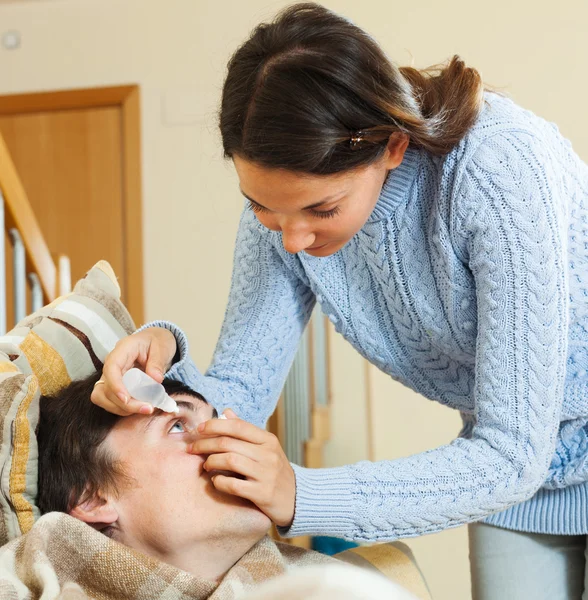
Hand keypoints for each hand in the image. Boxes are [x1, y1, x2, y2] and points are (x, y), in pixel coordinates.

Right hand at [90, 327, 176, 415]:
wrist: (155, 342)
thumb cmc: (157, 342)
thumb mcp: (162, 347)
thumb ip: (158, 362)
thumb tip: (155, 379)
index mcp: (123, 349)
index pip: (111, 368)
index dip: (115, 385)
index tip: (127, 399)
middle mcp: (112, 363)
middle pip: (105, 388)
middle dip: (124, 403)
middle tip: (147, 408)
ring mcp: (111, 376)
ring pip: (103, 398)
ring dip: (123, 408)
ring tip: (146, 409)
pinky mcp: (115, 386)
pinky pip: (111, 401)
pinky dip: (124, 408)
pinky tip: (141, 407)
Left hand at [191, 409, 295, 527]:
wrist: (297, 499)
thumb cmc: (275, 471)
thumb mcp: (265, 448)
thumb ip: (245, 431)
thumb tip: (226, 412)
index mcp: (268, 440)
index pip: (238, 426)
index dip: (215, 425)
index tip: (199, 429)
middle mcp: (268, 454)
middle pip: (229, 443)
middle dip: (205, 444)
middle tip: (192, 448)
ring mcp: (266, 474)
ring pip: (230, 460)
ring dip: (211, 462)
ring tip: (206, 465)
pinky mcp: (263, 493)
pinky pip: (233, 485)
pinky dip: (220, 482)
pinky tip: (216, 482)